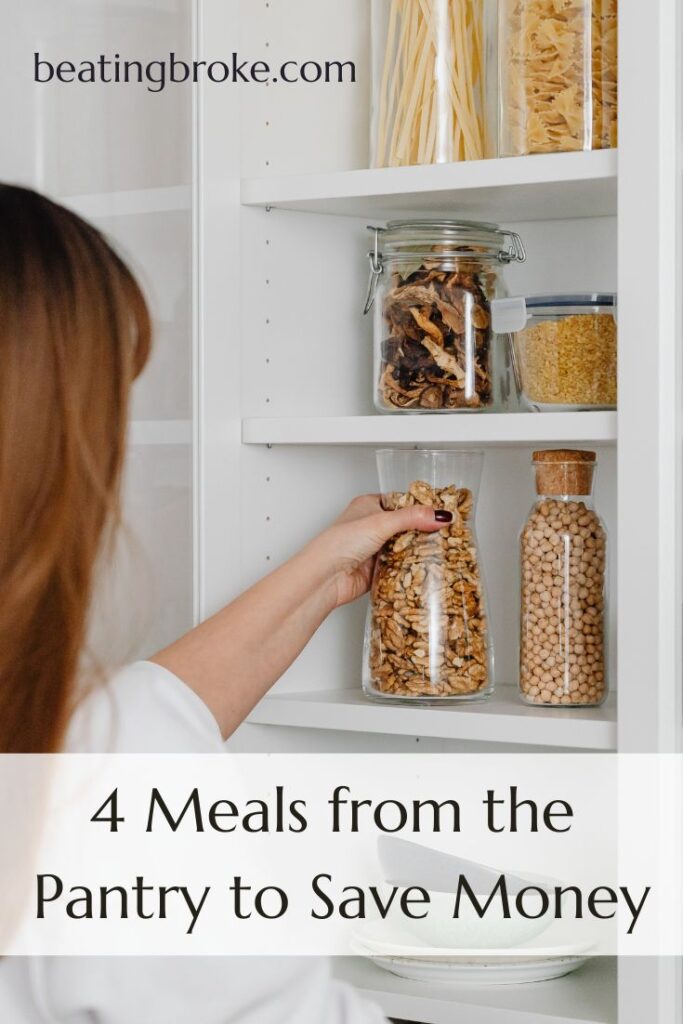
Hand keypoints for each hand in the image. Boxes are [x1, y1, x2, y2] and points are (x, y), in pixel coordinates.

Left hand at [309, 494, 452, 608]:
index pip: (403, 501)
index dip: (423, 506)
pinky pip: (402, 565)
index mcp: (370, 505)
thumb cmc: (338, 543)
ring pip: (406, 546)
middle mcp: (372, 525)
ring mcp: (376, 547)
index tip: (443, 511)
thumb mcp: (380, 523)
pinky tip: (427, 566)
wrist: (325, 577)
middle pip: (407, 525)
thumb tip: (439, 515)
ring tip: (443, 548)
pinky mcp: (379, 568)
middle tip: (448, 532)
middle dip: (424, 530)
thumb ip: (413, 518)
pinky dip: (413, 566)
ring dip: (420, 549)